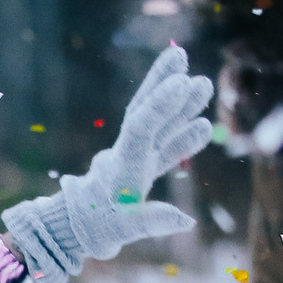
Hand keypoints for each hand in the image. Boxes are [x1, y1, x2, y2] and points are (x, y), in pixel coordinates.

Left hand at [3, 45, 214, 282]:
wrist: (79, 229)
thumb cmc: (98, 228)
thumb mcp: (121, 229)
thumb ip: (151, 221)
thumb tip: (186, 219)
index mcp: (122, 163)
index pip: (141, 127)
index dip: (162, 105)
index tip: (182, 81)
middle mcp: (129, 153)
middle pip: (145, 111)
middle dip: (162, 83)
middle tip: (179, 53)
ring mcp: (138, 157)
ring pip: (159, 124)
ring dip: (178, 103)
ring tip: (201, 81)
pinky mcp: (144, 166)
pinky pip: (165, 146)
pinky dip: (183, 135)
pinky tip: (203, 123)